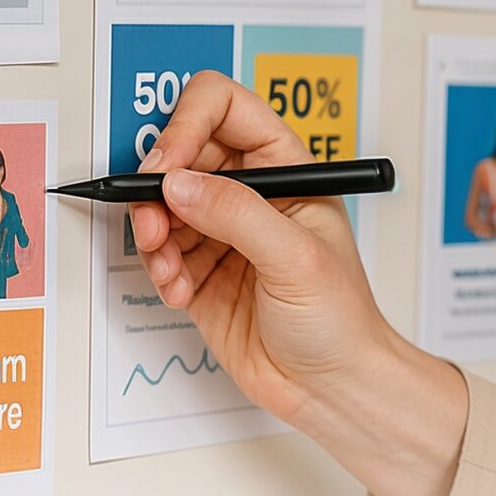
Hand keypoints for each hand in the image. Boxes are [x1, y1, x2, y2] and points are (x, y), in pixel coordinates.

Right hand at [128, 70, 466, 495]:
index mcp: (287, 169)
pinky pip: (157, 253)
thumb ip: (236, 214)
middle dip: (157, 187)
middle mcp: (251, 193)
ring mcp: (222, 232)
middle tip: (156, 225)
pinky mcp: (199, 271)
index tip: (168, 165)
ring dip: (153, 235)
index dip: (188, 124)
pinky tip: (182, 292)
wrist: (331, 387)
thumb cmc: (342, 319)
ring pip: (161, 205)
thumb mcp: (296, 259)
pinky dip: (157, 270)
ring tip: (171, 267)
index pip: (225, 108)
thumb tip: (179, 182)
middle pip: (181, 154)